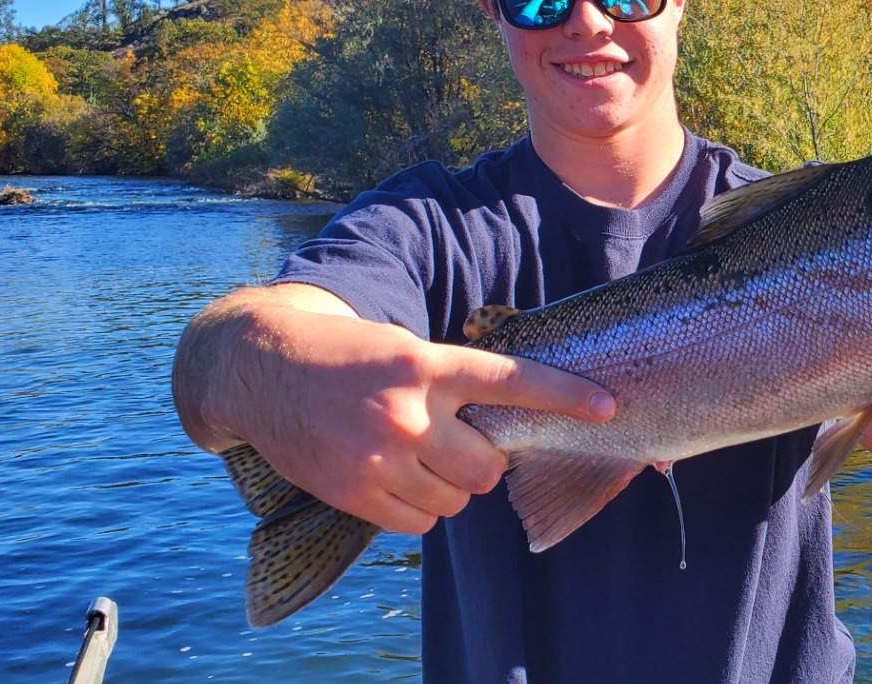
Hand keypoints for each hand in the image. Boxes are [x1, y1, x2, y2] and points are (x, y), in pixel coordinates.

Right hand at [181, 287, 612, 533]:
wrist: (263, 367)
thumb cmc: (348, 356)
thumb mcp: (404, 349)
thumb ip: (453, 384)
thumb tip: (507, 427)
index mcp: (426, 364)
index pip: (511, 381)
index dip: (565, 397)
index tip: (608, 408)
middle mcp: (407, 411)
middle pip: (488, 466)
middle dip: (481, 460)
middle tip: (454, 441)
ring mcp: (379, 456)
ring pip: (457, 499)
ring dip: (449, 486)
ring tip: (415, 455)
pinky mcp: (355, 491)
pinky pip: (421, 522)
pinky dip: (419, 508)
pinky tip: (393, 477)